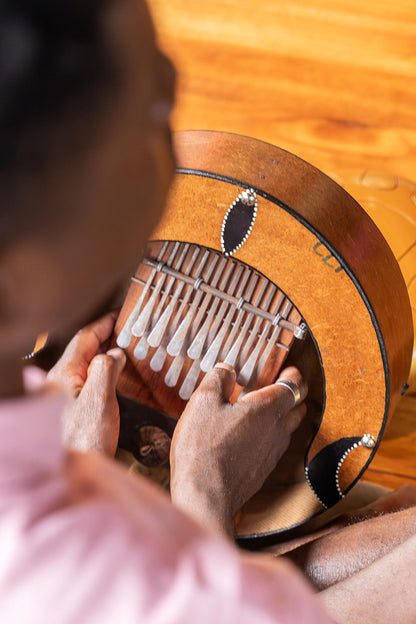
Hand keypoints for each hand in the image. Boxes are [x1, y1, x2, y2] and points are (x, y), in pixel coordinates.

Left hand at [47, 310, 125, 455]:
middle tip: (130, 330)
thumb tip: (115, 353)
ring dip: (107, 355)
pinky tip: (119, 379)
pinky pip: (89, 382)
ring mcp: (65, 397)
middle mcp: (60, 382)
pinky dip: (105, 373)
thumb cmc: (83, 442)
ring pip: (87, 366)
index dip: (105, 323)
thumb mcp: (99, 401)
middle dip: (107, 337)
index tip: (122, 313)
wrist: (70, 477)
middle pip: (85, 350)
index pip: (85, 338)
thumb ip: (106, 370)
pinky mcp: (72, 411)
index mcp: (64, 374)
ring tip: (129, 350)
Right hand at [170, 364, 306, 536]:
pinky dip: (269, 436)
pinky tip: (248, 436)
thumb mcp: (202, 402)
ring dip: (281, 417)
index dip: (293, 374)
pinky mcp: (264, 470)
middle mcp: (278, 430)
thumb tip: (226, 369)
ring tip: (260, 410)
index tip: (288, 369)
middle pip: (298, 408)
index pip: (294, 385)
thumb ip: (217, 379)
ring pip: (288, 429)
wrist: (205, 495)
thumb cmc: (203, 447)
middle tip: (275, 386)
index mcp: (267, 408)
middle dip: (292, 395)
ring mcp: (273, 453)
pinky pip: (274, 446)